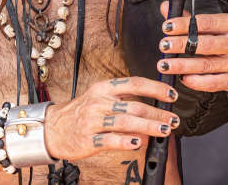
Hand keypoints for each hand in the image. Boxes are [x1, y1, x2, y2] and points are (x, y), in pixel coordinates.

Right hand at [44, 76, 178, 160]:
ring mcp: (93, 121)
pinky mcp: (89, 139)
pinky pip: (110, 140)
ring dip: (149, 126)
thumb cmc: (81, 112)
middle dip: (158, 113)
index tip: (171, 95)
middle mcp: (99, 102)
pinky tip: (138, 143)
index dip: (156, 88)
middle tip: (174, 119)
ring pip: (126, 121)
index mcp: (103, 88)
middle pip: (134, 105)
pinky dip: (126, 141)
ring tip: (165, 130)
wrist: (53, 128)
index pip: (135, 83)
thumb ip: (123, 98)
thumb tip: (152, 102)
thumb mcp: (99, 97)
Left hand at [156, 1, 227, 91]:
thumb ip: (189, 19)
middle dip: (181, 45)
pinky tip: (182, 78)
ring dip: (182, 65)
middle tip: (163, 46)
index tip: (166, 27)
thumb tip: (165, 7)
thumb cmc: (227, 38)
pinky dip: (195, 82)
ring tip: (164, 65)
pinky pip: (213, 82)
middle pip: (206, 44)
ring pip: (206, 65)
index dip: (184, 24)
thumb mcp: (216, 25)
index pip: (206, 22)